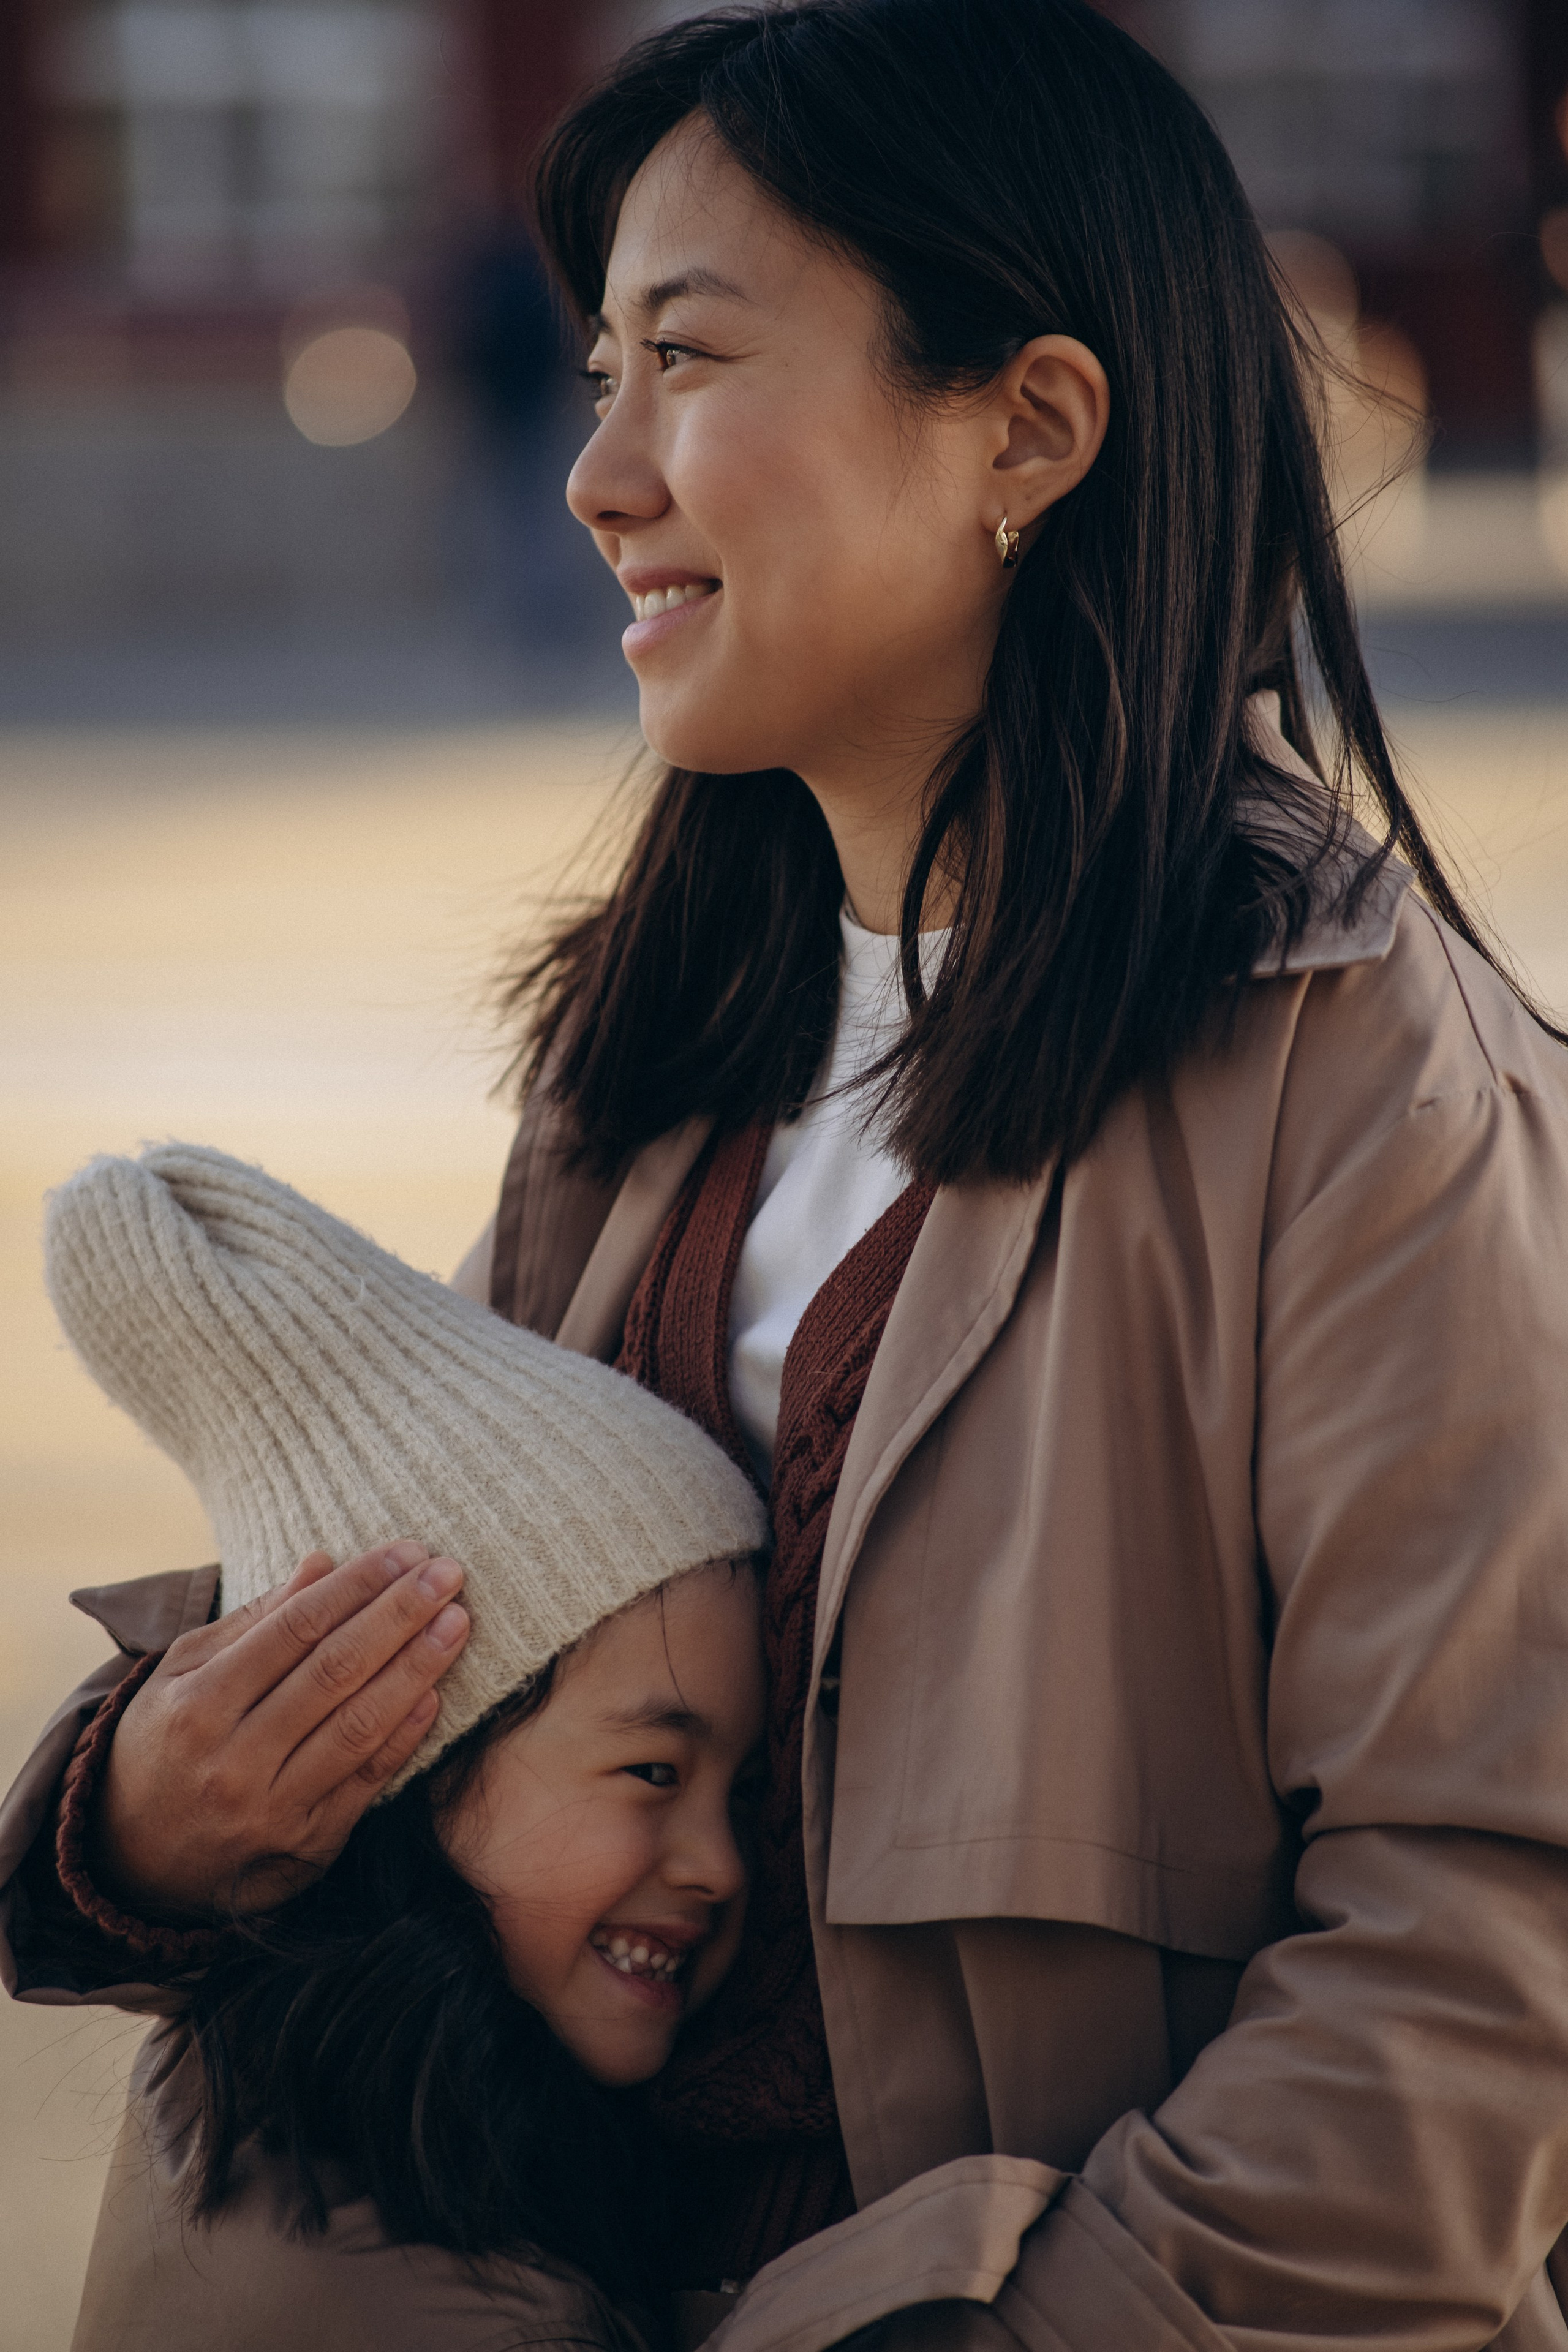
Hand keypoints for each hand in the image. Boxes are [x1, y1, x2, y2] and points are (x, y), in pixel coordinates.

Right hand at [94, 1542, 469, 1917]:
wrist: (136, 1859)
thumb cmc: (166, 1743)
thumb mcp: (182, 1674)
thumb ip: (254, 1621)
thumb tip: (322, 1564)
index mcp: (200, 1704)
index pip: (296, 1629)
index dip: (357, 1586)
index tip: (406, 1552)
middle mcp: (236, 1758)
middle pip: (334, 1672)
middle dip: (399, 1616)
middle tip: (449, 1573)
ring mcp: (273, 1807)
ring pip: (358, 1726)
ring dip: (416, 1669)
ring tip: (457, 1623)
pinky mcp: (307, 1844)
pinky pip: (366, 1782)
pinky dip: (404, 1737)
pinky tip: (435, 1695)